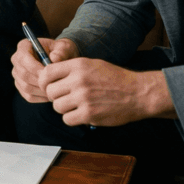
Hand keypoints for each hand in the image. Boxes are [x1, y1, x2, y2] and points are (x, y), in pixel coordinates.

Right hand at [11, 37, 78, 102]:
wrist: (61, 60)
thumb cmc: (61, 51)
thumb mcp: (64, 47)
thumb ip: (61, 51)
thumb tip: (54, 59)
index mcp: (24, 46)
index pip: (23, 58)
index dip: (35, 67)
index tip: (49, 73)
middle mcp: (17, 60)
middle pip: (23, 74)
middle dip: (40, 81)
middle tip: (55, 84)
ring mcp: (17, 74)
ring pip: (26, 87)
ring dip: (41, 91)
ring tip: (55, 90)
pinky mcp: (21, 86)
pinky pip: (28, 96)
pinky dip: (41, 98)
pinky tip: (52, 95)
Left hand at [43, 59, 174, 126]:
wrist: (138, 93)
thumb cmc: (115, 79)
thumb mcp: (92, 65)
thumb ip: (71, 69)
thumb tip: (49, 76)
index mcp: (78, 65)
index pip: (47, 72)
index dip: (45, 81)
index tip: (49, 86)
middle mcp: (78, 80)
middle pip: (50, 92)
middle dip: (56, 96)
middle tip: (67, 98)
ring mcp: (83, 98)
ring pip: (57, 107)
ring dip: (64, 108)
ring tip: (76, 105)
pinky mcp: (89, 114)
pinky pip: (67, 119)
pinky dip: (72, 118)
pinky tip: (82, 113)